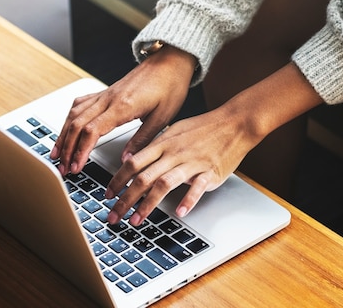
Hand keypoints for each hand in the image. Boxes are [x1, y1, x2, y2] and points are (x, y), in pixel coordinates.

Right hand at [51, 45, 195, 174]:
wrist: (170, 61)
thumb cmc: (170, 85)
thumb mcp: (162, 117)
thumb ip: (142, 139)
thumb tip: (127, 159)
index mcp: (123, 106)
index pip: (92, 130)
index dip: (81, 151)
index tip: (77, 166)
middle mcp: (108, 99)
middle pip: (77, 124)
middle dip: (67, 149)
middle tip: (64, 168)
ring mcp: (105, 94)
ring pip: (74, 114)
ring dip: (63, 135)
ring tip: (58, 154)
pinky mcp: (105, 92)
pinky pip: (80, 104)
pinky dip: (70, 119)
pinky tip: (67, 128)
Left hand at [105, 106, 262, 225]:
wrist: (235, 123)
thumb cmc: (205, 128)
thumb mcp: (175, 132)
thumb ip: (155, 146)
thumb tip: (134, 158)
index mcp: (164, 144)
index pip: (133, 163)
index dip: (117, 180)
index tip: (108, 195)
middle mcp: (174, 153)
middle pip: (143, 177)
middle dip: (125, 199)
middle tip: (113, 215)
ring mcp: (192, 163)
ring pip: (163, 184)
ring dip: (147, 205)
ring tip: (136, 220)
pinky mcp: (210, 172)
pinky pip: (197, 187)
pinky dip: (187, 200)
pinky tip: (179, 212)